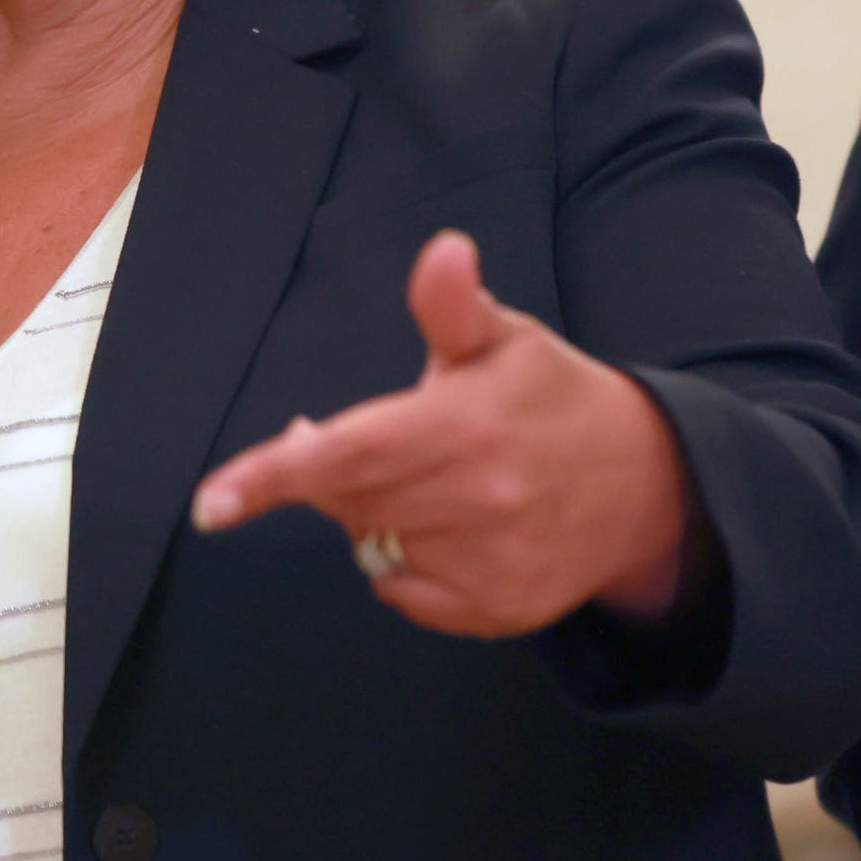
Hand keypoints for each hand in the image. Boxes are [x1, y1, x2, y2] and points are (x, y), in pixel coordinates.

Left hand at [188, 230, 705, 637]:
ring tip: (437, 481)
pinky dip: (407, 564)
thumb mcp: (506, 341)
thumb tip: (443, 250)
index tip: (210, 505)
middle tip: (384, 444)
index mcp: (462, 428)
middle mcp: (474, 503)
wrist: (650, 487)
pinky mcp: (498, 610)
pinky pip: (402, 591)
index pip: (347, 455)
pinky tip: (454, 529)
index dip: (272, 476)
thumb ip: (452, 306)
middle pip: (347, 501)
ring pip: (371, 545)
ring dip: (378, 515)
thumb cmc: (553, 402)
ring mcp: (487, 564)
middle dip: (337, 473)